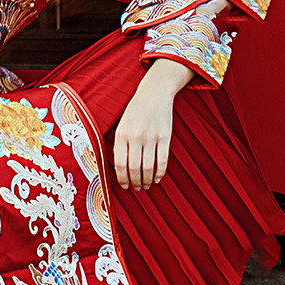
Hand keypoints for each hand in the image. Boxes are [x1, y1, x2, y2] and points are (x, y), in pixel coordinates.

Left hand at [113, 60, 190, 190]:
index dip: (121, 178)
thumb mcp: (121, 125)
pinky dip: (159, 173)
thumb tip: (120, 168)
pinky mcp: (165, 137)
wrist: (153, 94)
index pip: (119, 163)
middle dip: (134, 182)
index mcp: (121, 134)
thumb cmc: (135, 112)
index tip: (124, 186)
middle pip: (134, 168)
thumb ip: (120, 144)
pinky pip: (162, 160)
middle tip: (136, 189)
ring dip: (146, 180)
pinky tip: (156, 179)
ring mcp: (151, 137)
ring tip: (145, 186)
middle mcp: (135, 137)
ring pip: (148, 167)